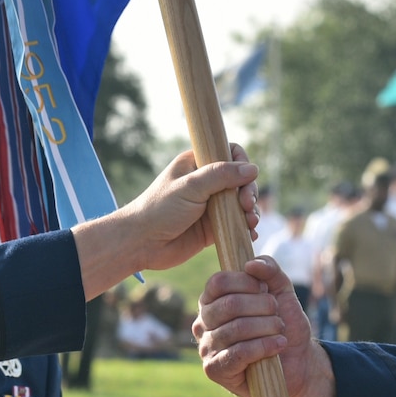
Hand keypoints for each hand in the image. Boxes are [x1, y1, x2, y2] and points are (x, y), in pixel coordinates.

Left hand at [71, 146, 257, 298]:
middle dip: (249, 191)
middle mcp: (206, 183)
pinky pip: (237, 224)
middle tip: (246, 205)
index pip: (229, 153)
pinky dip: (246, 228)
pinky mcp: (213, 227)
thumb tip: (253, 169)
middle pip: (241, 179)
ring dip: (250, 212)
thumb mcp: (191, 187)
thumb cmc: (159, 210)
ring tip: (250, 223)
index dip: (242, 163)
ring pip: (241, 203)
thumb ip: (221, 176)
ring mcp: (211, 205)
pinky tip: (250, 234)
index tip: (246, 178)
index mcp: (197, 164)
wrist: (142, 243)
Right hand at [196, 256, 337, 396]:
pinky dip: (264, 346)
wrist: (297, 362)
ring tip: (280, 331)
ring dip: (268, 327)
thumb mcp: (282, 291)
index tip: (266, 290)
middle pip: (229, 304)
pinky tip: (278, 344)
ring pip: (237, 328)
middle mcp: (203, 322)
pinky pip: (238, 353)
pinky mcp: (214, 369)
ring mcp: (206, 347)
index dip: (246, 282)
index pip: (218, 282)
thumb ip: (270, 270)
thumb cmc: (283, 325)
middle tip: (277, 314)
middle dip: (263, 307)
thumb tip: (250, 264)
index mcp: (212, 300)